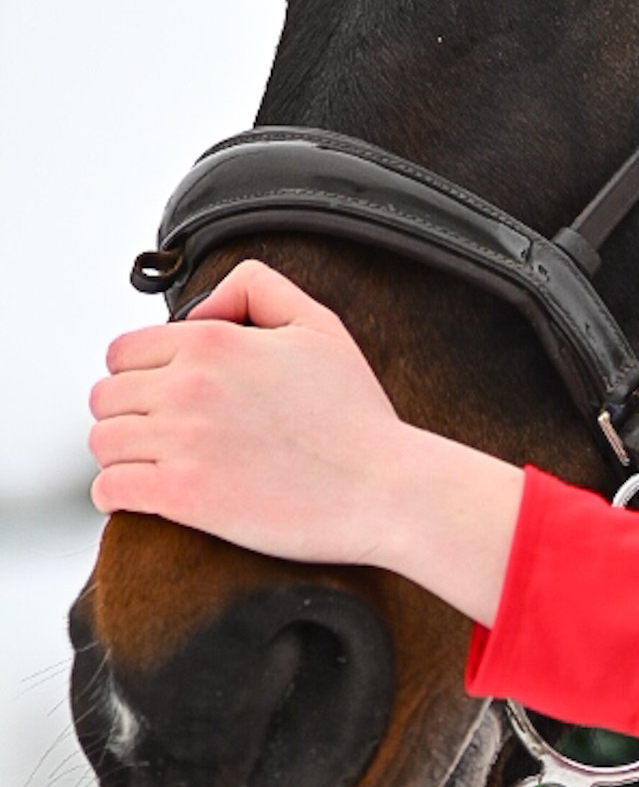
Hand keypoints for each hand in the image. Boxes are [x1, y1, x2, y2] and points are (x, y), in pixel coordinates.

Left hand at [89, 262, 523, 618]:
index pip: (123, 352)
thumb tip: (196, 307)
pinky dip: (117, 495)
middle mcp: (189, 385)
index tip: (164, 400)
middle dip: (129, 416)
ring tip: (156, 469)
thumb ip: (256, 288)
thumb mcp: (320, 326)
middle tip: (162, 438)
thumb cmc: (359, 419)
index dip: (139, 377)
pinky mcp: (184, 496)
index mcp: (212, 342)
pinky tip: (146, 498)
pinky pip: (110, 489)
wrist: (387, 491)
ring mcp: (182, 441)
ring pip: (103, 442)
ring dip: (123, 456)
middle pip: (105, 397)